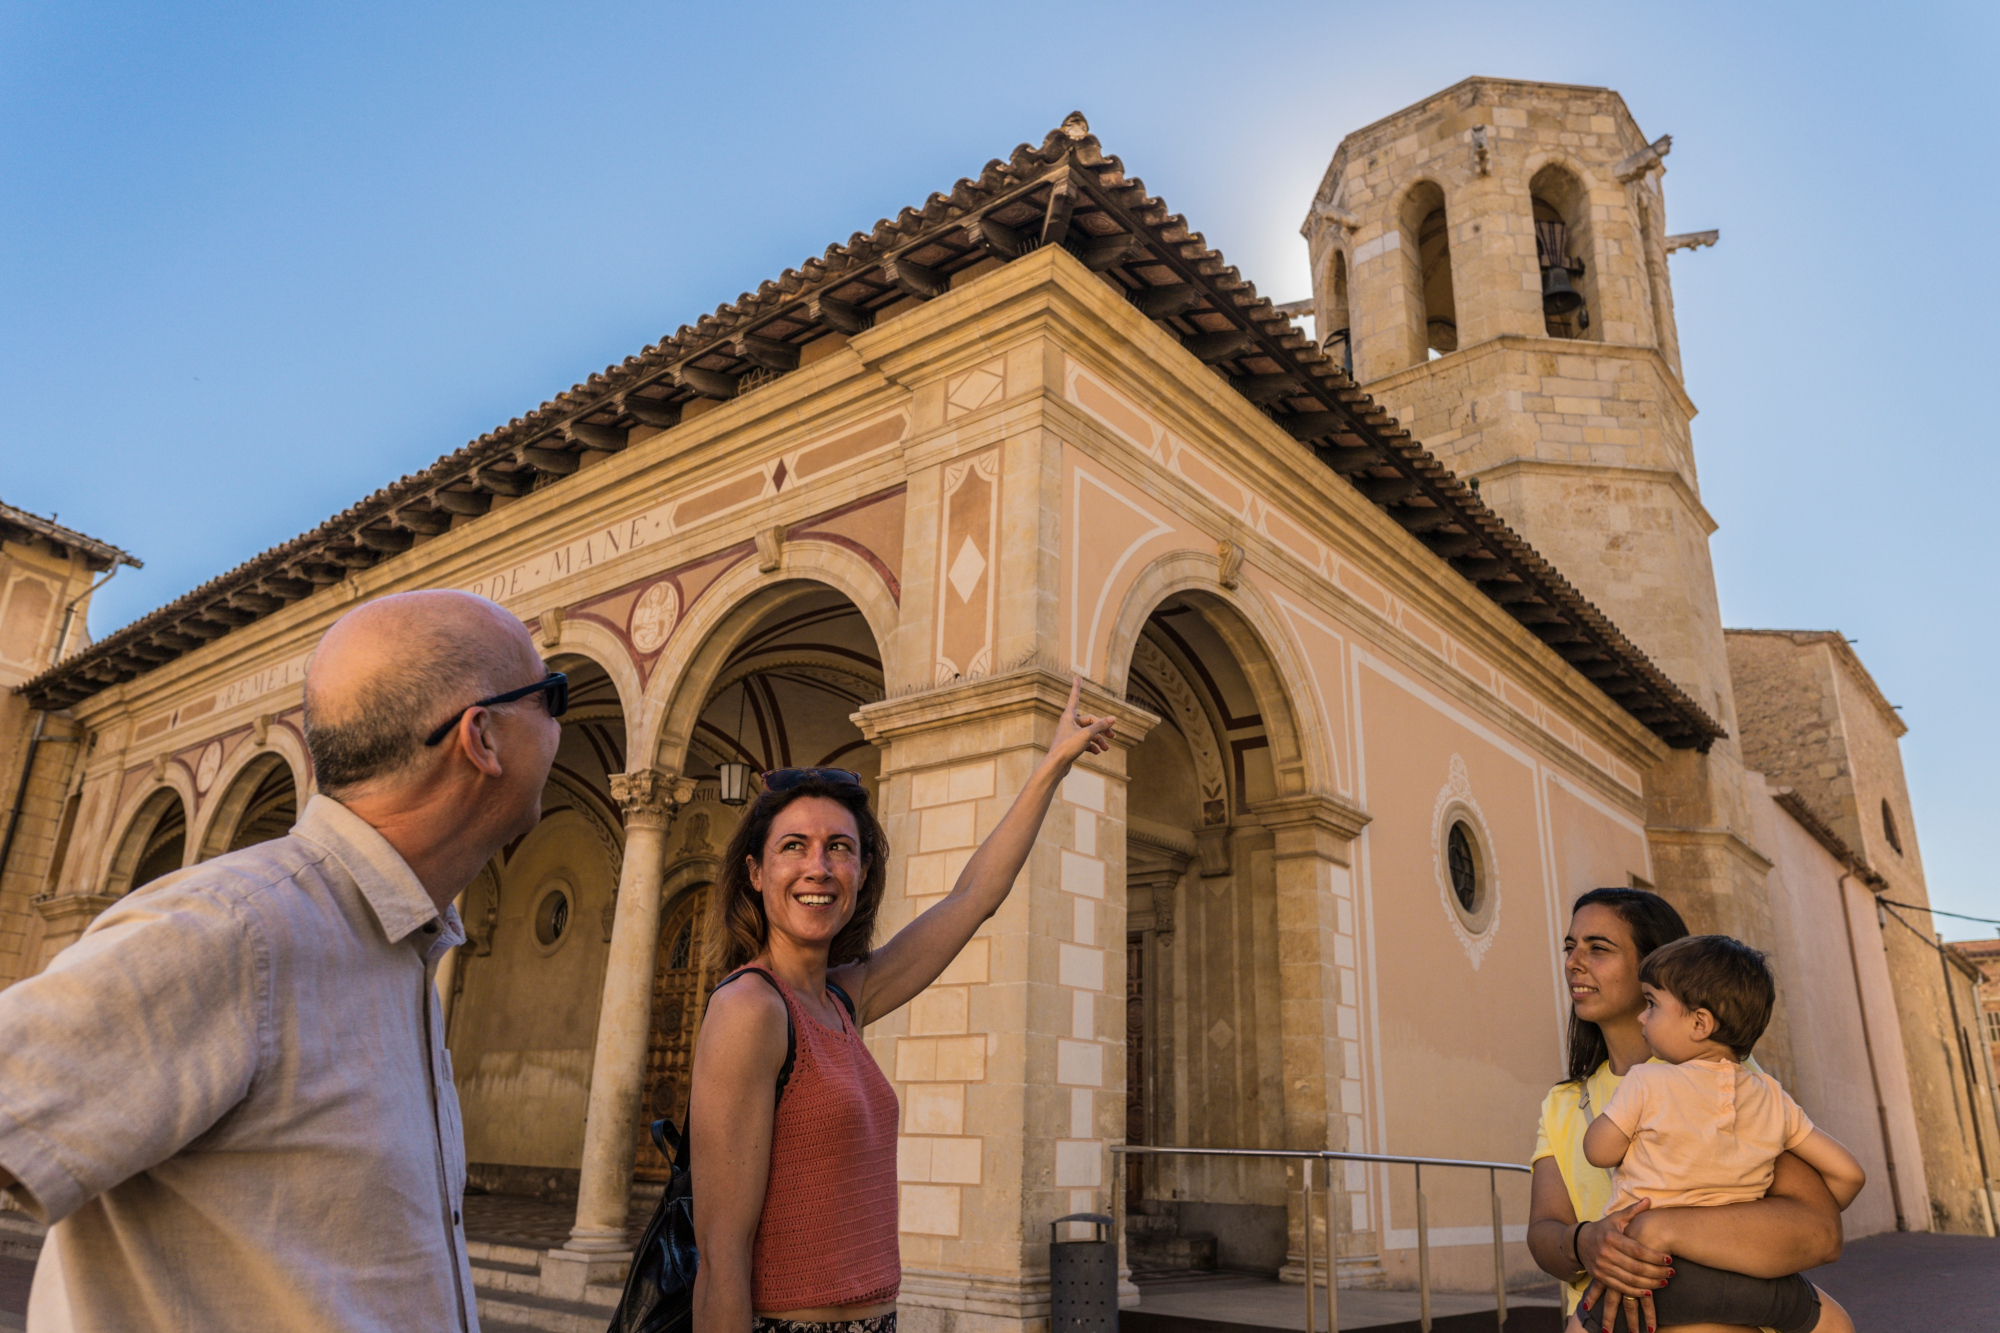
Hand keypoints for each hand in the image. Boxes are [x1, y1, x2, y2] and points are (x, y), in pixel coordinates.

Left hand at [1044, 677, 1113, 772]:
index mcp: (1069, 716)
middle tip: (1113, 736)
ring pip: (1088, 733)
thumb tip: (1113, 719)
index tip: (1076, 677)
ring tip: (1107, 748)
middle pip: (1089, 721)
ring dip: (1099, 740)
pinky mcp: (1071, 745)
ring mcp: (1070, 734)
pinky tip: (1097, 753)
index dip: (1077, 688)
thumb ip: (1101, 726)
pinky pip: (1085, 742)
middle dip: (1102, 729)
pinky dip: (1092, 746)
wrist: (1056, 765)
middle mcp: (1068, 723)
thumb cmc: (1068, 747)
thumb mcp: (1087, 734)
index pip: (1074, 698)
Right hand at [1576, 1200, 1667, 1330]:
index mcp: (1611, 1237)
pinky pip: (1621, 1288)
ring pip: (1630, 1280)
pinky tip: (1649, 1291)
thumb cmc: (1603, 1229)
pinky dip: (1636, 1292)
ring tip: (1664, 1282)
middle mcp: (1605, 1253)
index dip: (1654, 1256)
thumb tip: (1648, 1200)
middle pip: (1636, 1267)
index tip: (1669, 1259)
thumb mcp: (1616, 1218)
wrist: (1579, 1242)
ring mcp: (1601, 1266)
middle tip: (1672, 1273)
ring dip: (1650, 1284)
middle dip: (1657, 1272)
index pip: (1637, 1250)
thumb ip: (1633, 1211)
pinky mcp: (1600, 1277)